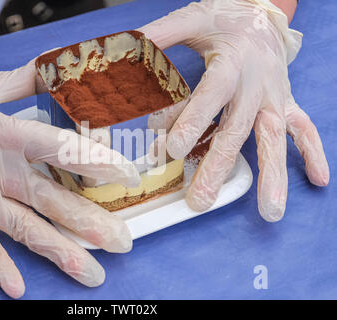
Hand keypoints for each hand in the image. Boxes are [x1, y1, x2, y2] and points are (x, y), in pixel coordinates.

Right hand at [0, 59, 139, 297]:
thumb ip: (27, 80)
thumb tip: (63, 69)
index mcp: (3, 133)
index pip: (59, 148)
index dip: (96, 163)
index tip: (127, 177)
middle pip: (50, 199)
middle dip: (90, 222)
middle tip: (123, 240)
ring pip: (25, 229)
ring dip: (61, 252)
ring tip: (93, 273)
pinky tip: (20, 288)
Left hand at [138, 0, 328, 221]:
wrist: (262, 17)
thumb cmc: (225, 21)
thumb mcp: (193, 19)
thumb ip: (163, 34)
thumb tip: (131, 44)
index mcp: (231, 64)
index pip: (211, 96)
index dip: (193, 121)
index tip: (173, 150)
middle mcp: (255, 86)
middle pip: (237, 130)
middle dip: (219, 166)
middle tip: (201, 200)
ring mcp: (274, 98)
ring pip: (274, 138)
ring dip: (273, 174)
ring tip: (270, 211)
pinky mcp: (286, 104)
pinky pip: (304, 128)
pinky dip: (313, 153)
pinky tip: (318, 180)